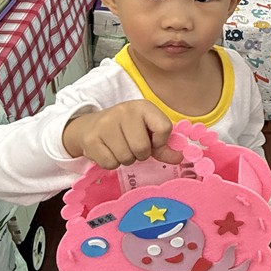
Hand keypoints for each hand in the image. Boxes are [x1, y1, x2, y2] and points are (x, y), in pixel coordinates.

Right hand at [63, 100, 183, 168]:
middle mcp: (124, 111)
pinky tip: (108, 151)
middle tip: (133, 147)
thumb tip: (180, 158)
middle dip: (140, 154)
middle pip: (142, 148)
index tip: (152, 141)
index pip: (164, 128)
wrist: (90, 126)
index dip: (160, 142)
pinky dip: (111, 163)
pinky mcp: (91, 139)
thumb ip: (164, 146)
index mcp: (143, 106)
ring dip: (126, 159)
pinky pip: (110, 164)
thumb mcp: (147, 131)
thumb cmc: (126, 130)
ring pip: (125, 158)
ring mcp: (105, 124)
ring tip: (120, 148)